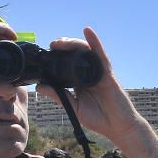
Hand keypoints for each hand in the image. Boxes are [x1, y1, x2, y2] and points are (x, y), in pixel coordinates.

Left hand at [38, 28, 142, 142]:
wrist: (117, 127)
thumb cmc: (98, 119)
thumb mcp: (73, 108)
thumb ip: (59, 96)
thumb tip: (39, 87)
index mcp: (79, 82)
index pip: (66, 64)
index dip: (56, 57)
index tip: (44, 55)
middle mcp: (88, 74)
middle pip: (74, 54)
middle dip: (62, 47)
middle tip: (52, 45)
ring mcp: (98, 72)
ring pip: (85, 51)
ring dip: (73, 43)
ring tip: (61, 42)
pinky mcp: (108, 72)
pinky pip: (101, 54)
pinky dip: (95, 41)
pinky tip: (87, 30)